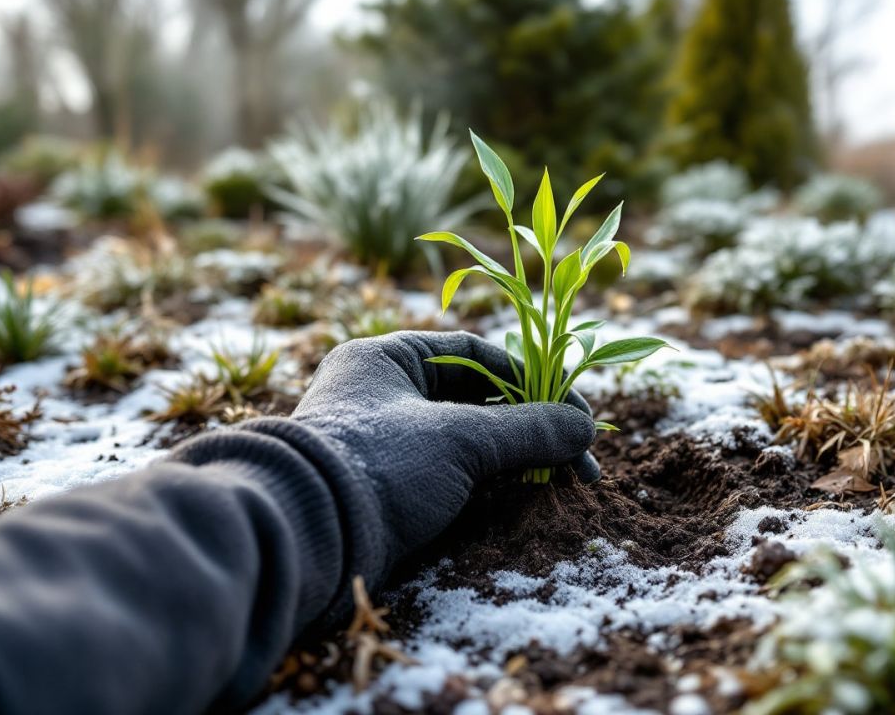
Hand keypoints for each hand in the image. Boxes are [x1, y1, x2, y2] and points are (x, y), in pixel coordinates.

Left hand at [288, 331, 596, 565]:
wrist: (309, 540)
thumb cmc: (379, 465)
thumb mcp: (461, 438)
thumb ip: (528, 429)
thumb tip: (585, 428)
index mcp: (387, 358)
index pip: (476, 353)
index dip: (533, 377)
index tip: (574, 409)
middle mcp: (384, 392)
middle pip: (478, 398)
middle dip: (533, 424)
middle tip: (580, 455)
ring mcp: (386, 442)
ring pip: (469, 438)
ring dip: (518, 455)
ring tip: (564, 479)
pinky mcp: (390, 487)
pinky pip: (455, 472)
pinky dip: (494, 480)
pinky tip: (529, 494)